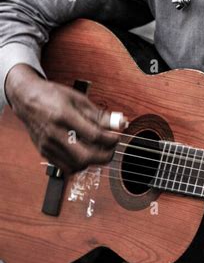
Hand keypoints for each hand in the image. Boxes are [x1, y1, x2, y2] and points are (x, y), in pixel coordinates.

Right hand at [5, 64, 124, 172]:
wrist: (27, 99)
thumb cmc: (52, 96)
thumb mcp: (78, 98)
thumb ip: (98, 114)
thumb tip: (118, 123)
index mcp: (64, 115)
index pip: (93, 135)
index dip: (110, 139)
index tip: (116, 137)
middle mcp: (54, 133)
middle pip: (84, 156)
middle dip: (103, 156)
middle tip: (111, 149)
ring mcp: (47, 145)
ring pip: (75, 165)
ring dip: (92, 161)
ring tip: (99, 151)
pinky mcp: (44, 151)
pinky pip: (65, 166)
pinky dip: (78, 164)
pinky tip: (84, 154)